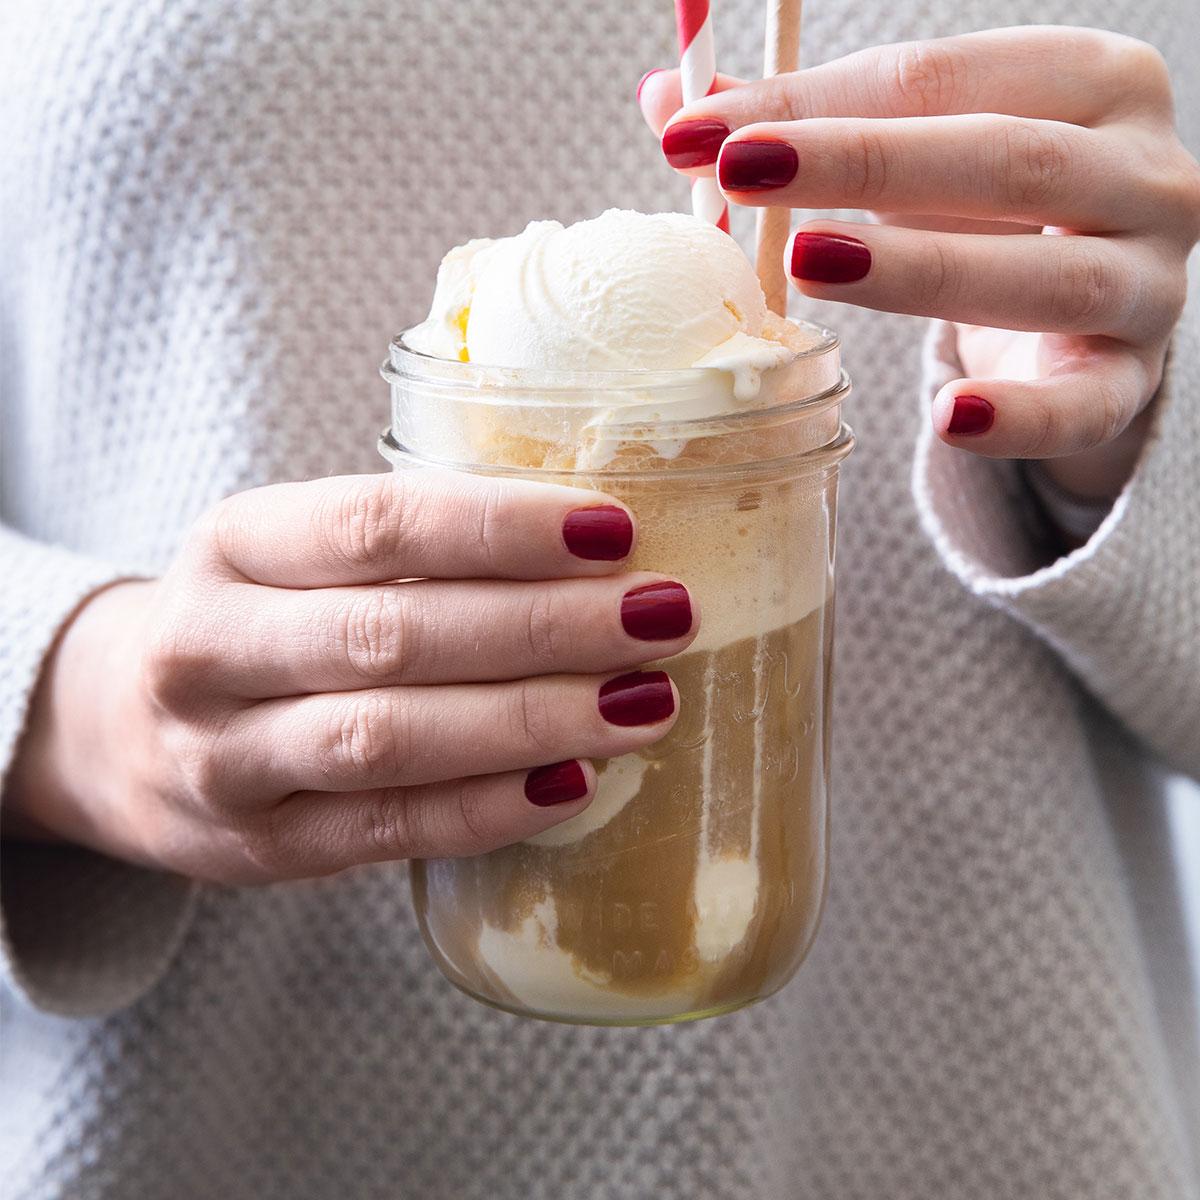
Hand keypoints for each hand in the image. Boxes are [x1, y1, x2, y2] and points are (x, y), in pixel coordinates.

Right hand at [5, 471, 695, 883]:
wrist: (113, 730)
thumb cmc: (262, 620)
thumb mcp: (298, 553)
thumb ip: (413, 545)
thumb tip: (601, 541)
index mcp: (235, 542)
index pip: (376, 523)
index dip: (500, 527)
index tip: (615, 528)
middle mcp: (210, 647)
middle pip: (392, 635)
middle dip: (543, 627)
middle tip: (662, 617)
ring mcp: (223, 759)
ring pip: (388, 739)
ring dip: (530, 721)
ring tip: (644, 704)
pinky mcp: (259, 848)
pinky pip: (386, 830)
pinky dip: (487, 808)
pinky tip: (575, 783)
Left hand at [641, 26, 1199, 497]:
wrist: (1095, 308)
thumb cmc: (989, 216)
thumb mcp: (916, 157)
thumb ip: (808, 127)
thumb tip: (668, 99)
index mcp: (1089, 84)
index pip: (937, 79)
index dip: (812, 103)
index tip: (694, 130)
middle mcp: (1143, 173)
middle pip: (1001, 160)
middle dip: (863, 164)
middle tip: (740, 175)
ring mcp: (1151, 282)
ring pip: (1044, 276)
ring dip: (919, 272)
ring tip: (806, 265)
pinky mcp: (1131, 379)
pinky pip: (1083, 406)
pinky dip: (1017, 417)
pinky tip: (941, 420)